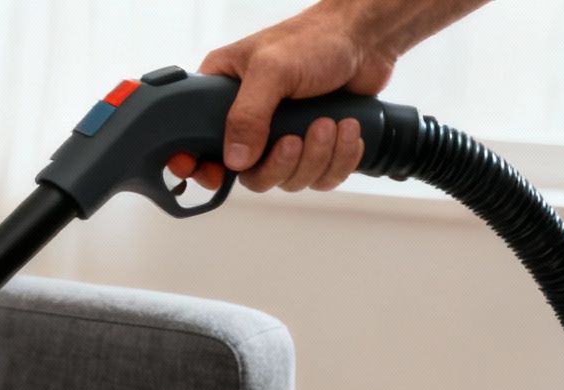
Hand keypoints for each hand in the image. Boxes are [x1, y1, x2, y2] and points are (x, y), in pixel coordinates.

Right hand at [176, 0, 399, 192]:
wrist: (366, 37)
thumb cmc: (315, 38)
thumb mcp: (271, 70)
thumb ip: (247, 115)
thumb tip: (235, 160)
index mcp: (223, 96)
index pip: (198, 144)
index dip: (203, 167)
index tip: (214, 175)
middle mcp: (250, 120)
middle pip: (250, 175)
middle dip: (280, 164)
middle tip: (296, 138)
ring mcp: (283, 136)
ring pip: (288, 179)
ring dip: (316, 158)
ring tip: (330, 123)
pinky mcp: (315, 145)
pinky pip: (320, 176)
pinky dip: (338, 160)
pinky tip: (346, 130)